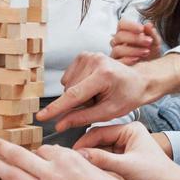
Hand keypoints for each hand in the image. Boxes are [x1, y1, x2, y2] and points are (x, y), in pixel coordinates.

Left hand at [0, 139, 164, 179]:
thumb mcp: (99, 168)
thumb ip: (81, 162)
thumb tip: (71, 160)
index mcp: (68, 158)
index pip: (44, 149)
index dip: (37, 153)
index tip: (32, 155)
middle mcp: (53, 172)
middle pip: (19, 155)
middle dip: (2, 147)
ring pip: (13, 176)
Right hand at [35, 52, 179, 131]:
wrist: (138, 80)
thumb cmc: (128, 96)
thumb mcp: (109, 112)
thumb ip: (82, 118)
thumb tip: (60, 124)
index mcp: (103, 75)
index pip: (74, 95)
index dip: (56, 108)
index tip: (41, 116)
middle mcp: (94, 61)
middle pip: (70, 91)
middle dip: (78, 103)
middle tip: (97, 102)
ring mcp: (88, 55)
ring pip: (68, 85)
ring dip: (78, 94)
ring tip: (96, 93)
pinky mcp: (83, 55)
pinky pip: (69, 77)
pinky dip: (77, 85)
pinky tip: (91, 85)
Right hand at [75, 124, 179, 179]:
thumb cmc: (160, 176)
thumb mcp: (128, 166)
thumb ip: (103, 159)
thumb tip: (79, 155)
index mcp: (130, 130)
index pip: (99, 132)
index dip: (83, 143)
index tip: (70, 153)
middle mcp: (125, 139)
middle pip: (97, 143)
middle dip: (85, 154)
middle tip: (69, 163)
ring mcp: (123, 153)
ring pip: (99, 156)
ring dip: (90, 164)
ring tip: (77, 172)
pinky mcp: (122, 167)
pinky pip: (104, 166)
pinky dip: (96, 172)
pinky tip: (88, 179)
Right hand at [110, 20, 160, 64]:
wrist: (153, 64)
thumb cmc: (151, 49)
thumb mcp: (155, 41)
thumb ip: (152, 33)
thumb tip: (148, 24)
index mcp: (125, 31)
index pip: (122, 24)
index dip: (130, 25)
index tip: (142, 29)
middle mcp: (118, 41)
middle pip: (119, 36)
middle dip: (135, 39)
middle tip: (149, 41)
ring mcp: (116, 53)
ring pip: (118, 49)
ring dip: (133, 50)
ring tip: (146, 52)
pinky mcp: (116, 64)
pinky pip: (117, 62)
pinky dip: (127, 60)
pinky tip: (137, 59)